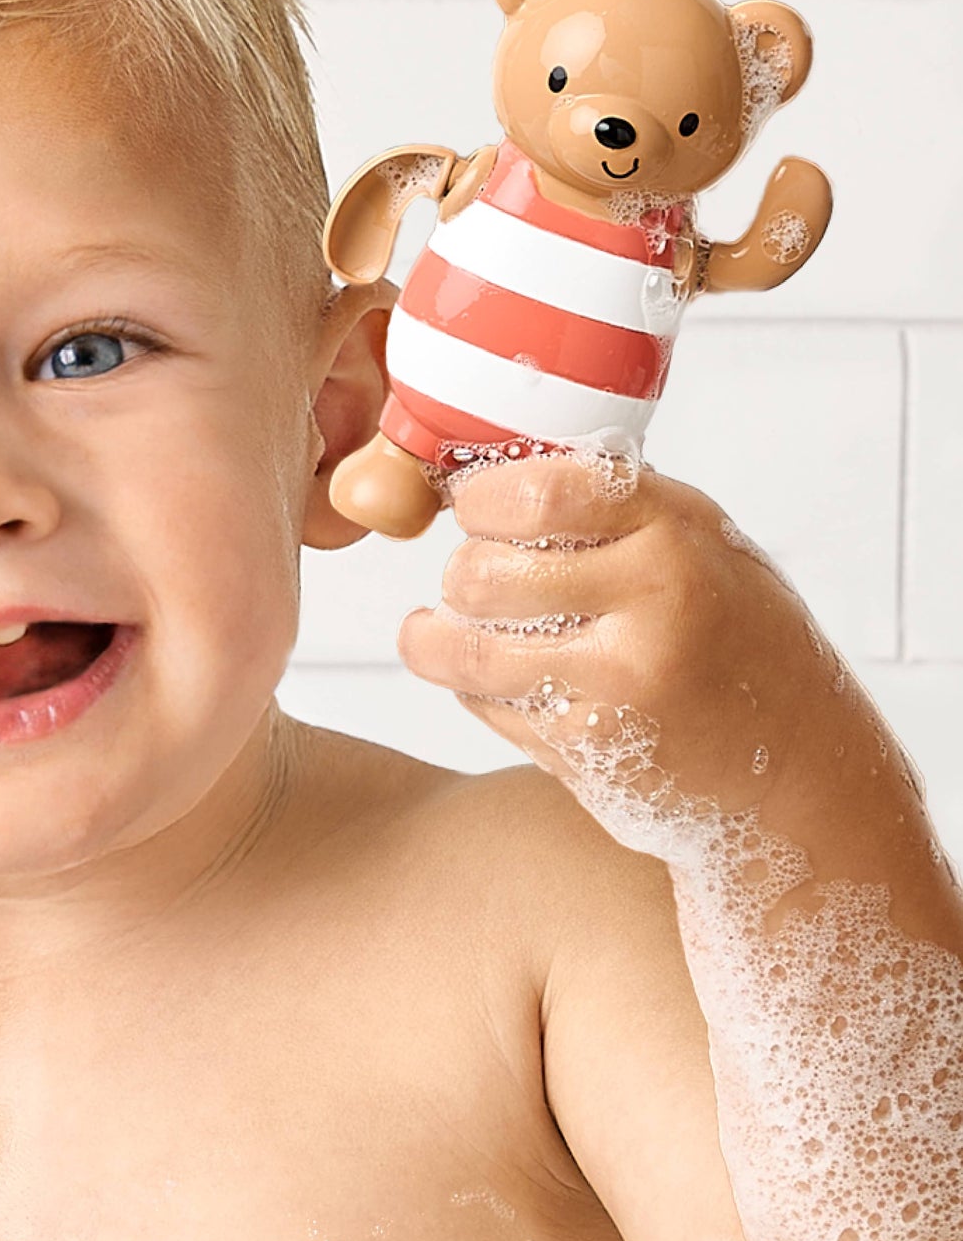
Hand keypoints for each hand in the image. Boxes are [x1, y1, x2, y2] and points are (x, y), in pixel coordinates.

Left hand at [396, 452, 839, 821]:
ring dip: (439, 637)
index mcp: (678, 534)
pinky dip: (473, 690)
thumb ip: (617, 509)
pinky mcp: (587, 749)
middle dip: (461, 572)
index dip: (484, 497)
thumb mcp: (706, 545)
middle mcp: (650, 604)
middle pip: (484, 572)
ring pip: (465, 649)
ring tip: (448, 627)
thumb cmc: (744, 643)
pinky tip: (499, 679)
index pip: (543, 491)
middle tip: (476, 577)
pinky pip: (484, 705)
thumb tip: (502, 471)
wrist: (800, 768)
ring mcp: (615, 685)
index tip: (475, 507)